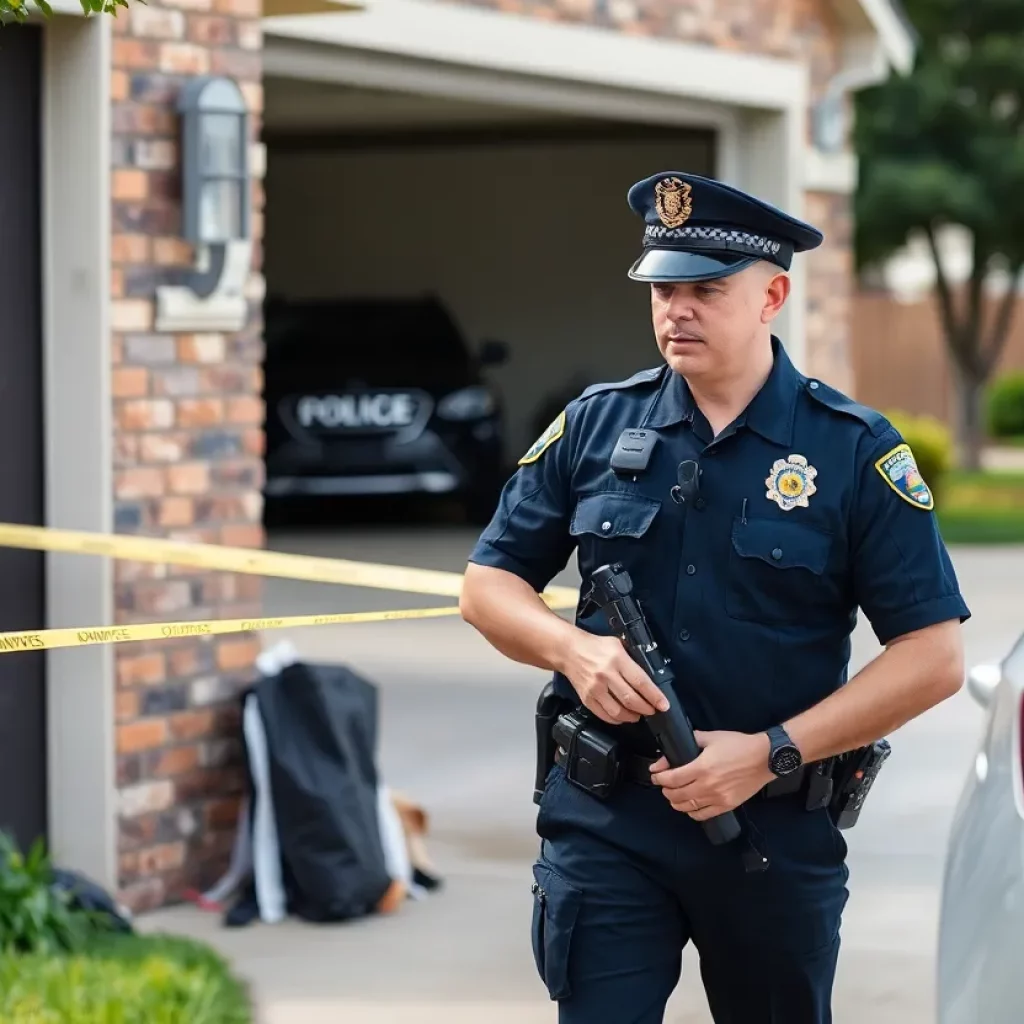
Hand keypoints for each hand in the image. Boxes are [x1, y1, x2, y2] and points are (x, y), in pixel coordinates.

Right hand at [562, 631, 670, 724]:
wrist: (568, 650)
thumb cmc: (595, 646)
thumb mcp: (617, 644)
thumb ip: (632, 659)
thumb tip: (650, 677)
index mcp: (617, 659)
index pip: (640, 682)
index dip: (654, 696)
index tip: (663, 705)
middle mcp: (606, 675)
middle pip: (631, 699)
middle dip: (646, 709)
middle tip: (652, 710)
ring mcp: (595, 689)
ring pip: (618, 711)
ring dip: (632, 716)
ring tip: (638, 715)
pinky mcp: (586, 698)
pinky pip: (604, 715)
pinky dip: (616, 719)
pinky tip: (622, 716)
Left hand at [649, 730, 774, 819]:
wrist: (764, 758)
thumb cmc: (737, 745)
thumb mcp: (711, 737)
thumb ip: (689, 742)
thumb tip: (669, 753)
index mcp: (702, 767)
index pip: (671, 779)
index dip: (659, 778)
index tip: (655, 774)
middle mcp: (707, 786)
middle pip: (676, 795)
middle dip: (665, 789)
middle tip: (663, 784)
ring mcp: (717, 798)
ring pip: (687, 807)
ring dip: (675, 801)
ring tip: (673, 795)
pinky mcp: (726, 806)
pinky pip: (703, 815)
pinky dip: (691, 812)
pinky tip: (689, 805)